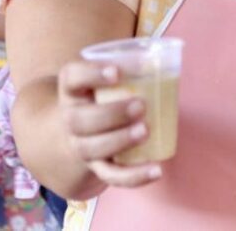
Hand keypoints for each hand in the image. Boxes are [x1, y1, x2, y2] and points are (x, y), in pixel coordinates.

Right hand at [58, 61, 162, 187]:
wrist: (77, 132)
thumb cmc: (101, 96)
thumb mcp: (104, 79)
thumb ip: (127, 68)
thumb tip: (165, 58)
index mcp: (72, 90)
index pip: (71, 77)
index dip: (91, 74)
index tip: (117, 71)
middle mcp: (70, 118)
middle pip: (78, 120)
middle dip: (111, 114)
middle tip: (140, 105)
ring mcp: (81, 145)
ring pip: (92, 148)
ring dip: (119, 141)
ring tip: (145, 130)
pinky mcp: (97, 167)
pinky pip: (111, 176)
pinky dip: (134, 177)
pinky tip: (156, 170)